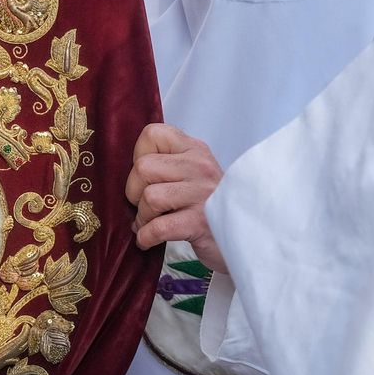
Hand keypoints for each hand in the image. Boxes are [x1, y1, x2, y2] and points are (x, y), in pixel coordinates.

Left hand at [127, 124, 227, 273]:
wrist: (245, 237)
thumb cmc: (210, 206)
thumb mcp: (194, 174)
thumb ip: (168, 163)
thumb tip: (128, 169)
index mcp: (195, 149)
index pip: (152, 134)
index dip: (139, 156)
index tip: (148, 176)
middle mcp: (200, 167)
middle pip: (143, 168)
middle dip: (134, 191)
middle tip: (146, 206)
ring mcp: (202, 195)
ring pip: (149, 197)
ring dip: (143, 217)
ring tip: (152, 223)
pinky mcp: (200, 224)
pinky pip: (157, 228)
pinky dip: (146, 237)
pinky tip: (149, 239)